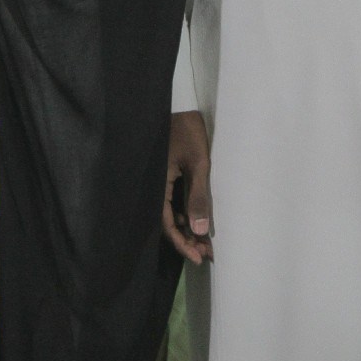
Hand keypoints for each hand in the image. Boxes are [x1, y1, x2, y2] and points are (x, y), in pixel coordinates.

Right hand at [164, 110, 213, 263]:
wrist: (179, 102)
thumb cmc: (188, 131)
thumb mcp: (198, 164)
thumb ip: (199, 197)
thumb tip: (202, 231)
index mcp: (157, 186)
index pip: (167, 225)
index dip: (183, 244)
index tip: (200, 258)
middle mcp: (154, 187)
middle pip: (167, 223)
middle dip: (187, 240)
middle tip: (207, 254)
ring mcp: (159, 181)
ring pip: (170, 213)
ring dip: (186, 228)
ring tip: (205, 241)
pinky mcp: (164, 174)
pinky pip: (171, 201)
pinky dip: (183, 213)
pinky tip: (196, 219)